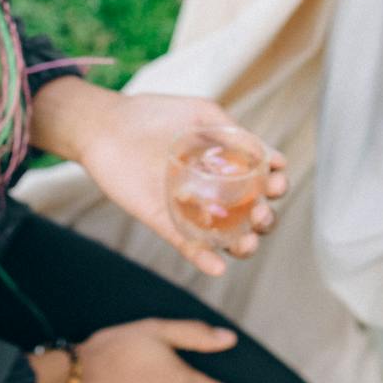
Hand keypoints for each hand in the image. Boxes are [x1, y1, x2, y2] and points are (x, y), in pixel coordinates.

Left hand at [37, 79, 286, 275]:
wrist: (106, 125)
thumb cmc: (154, 114)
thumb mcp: (201, 114)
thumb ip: (233, 132)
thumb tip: (271, 156)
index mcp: (225, 164)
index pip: (261, 183)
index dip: (276, 187)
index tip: (276, 183)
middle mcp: (212, 190)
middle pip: (250, 215)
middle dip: (265, 221)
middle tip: (261, 214)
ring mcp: (189, 208)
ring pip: (224, 237)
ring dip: (242, 246)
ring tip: (246, 243)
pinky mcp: (163, 220)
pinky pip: (187, 245)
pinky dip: (204, 259)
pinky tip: (218, 268)